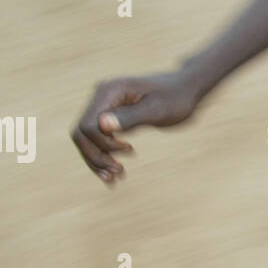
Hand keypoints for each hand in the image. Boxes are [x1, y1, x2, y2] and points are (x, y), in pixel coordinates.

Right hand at [70, 71, 199, 183]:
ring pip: (86, 139)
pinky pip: (98, 138)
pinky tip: (115, 172)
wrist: (187, 88)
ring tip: (115, 178)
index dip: (103, 145)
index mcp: (109, 92)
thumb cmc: (176, 98)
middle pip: (81, 134)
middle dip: (96, 156)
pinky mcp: (111, 115)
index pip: (87, 126)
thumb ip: (130, 118)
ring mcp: (104, 105)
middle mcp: (101, 96)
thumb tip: (102, 125)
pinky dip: (103, 155)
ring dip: (97, 160)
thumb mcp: (157, 111)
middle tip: (118, 172)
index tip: (130, 149)